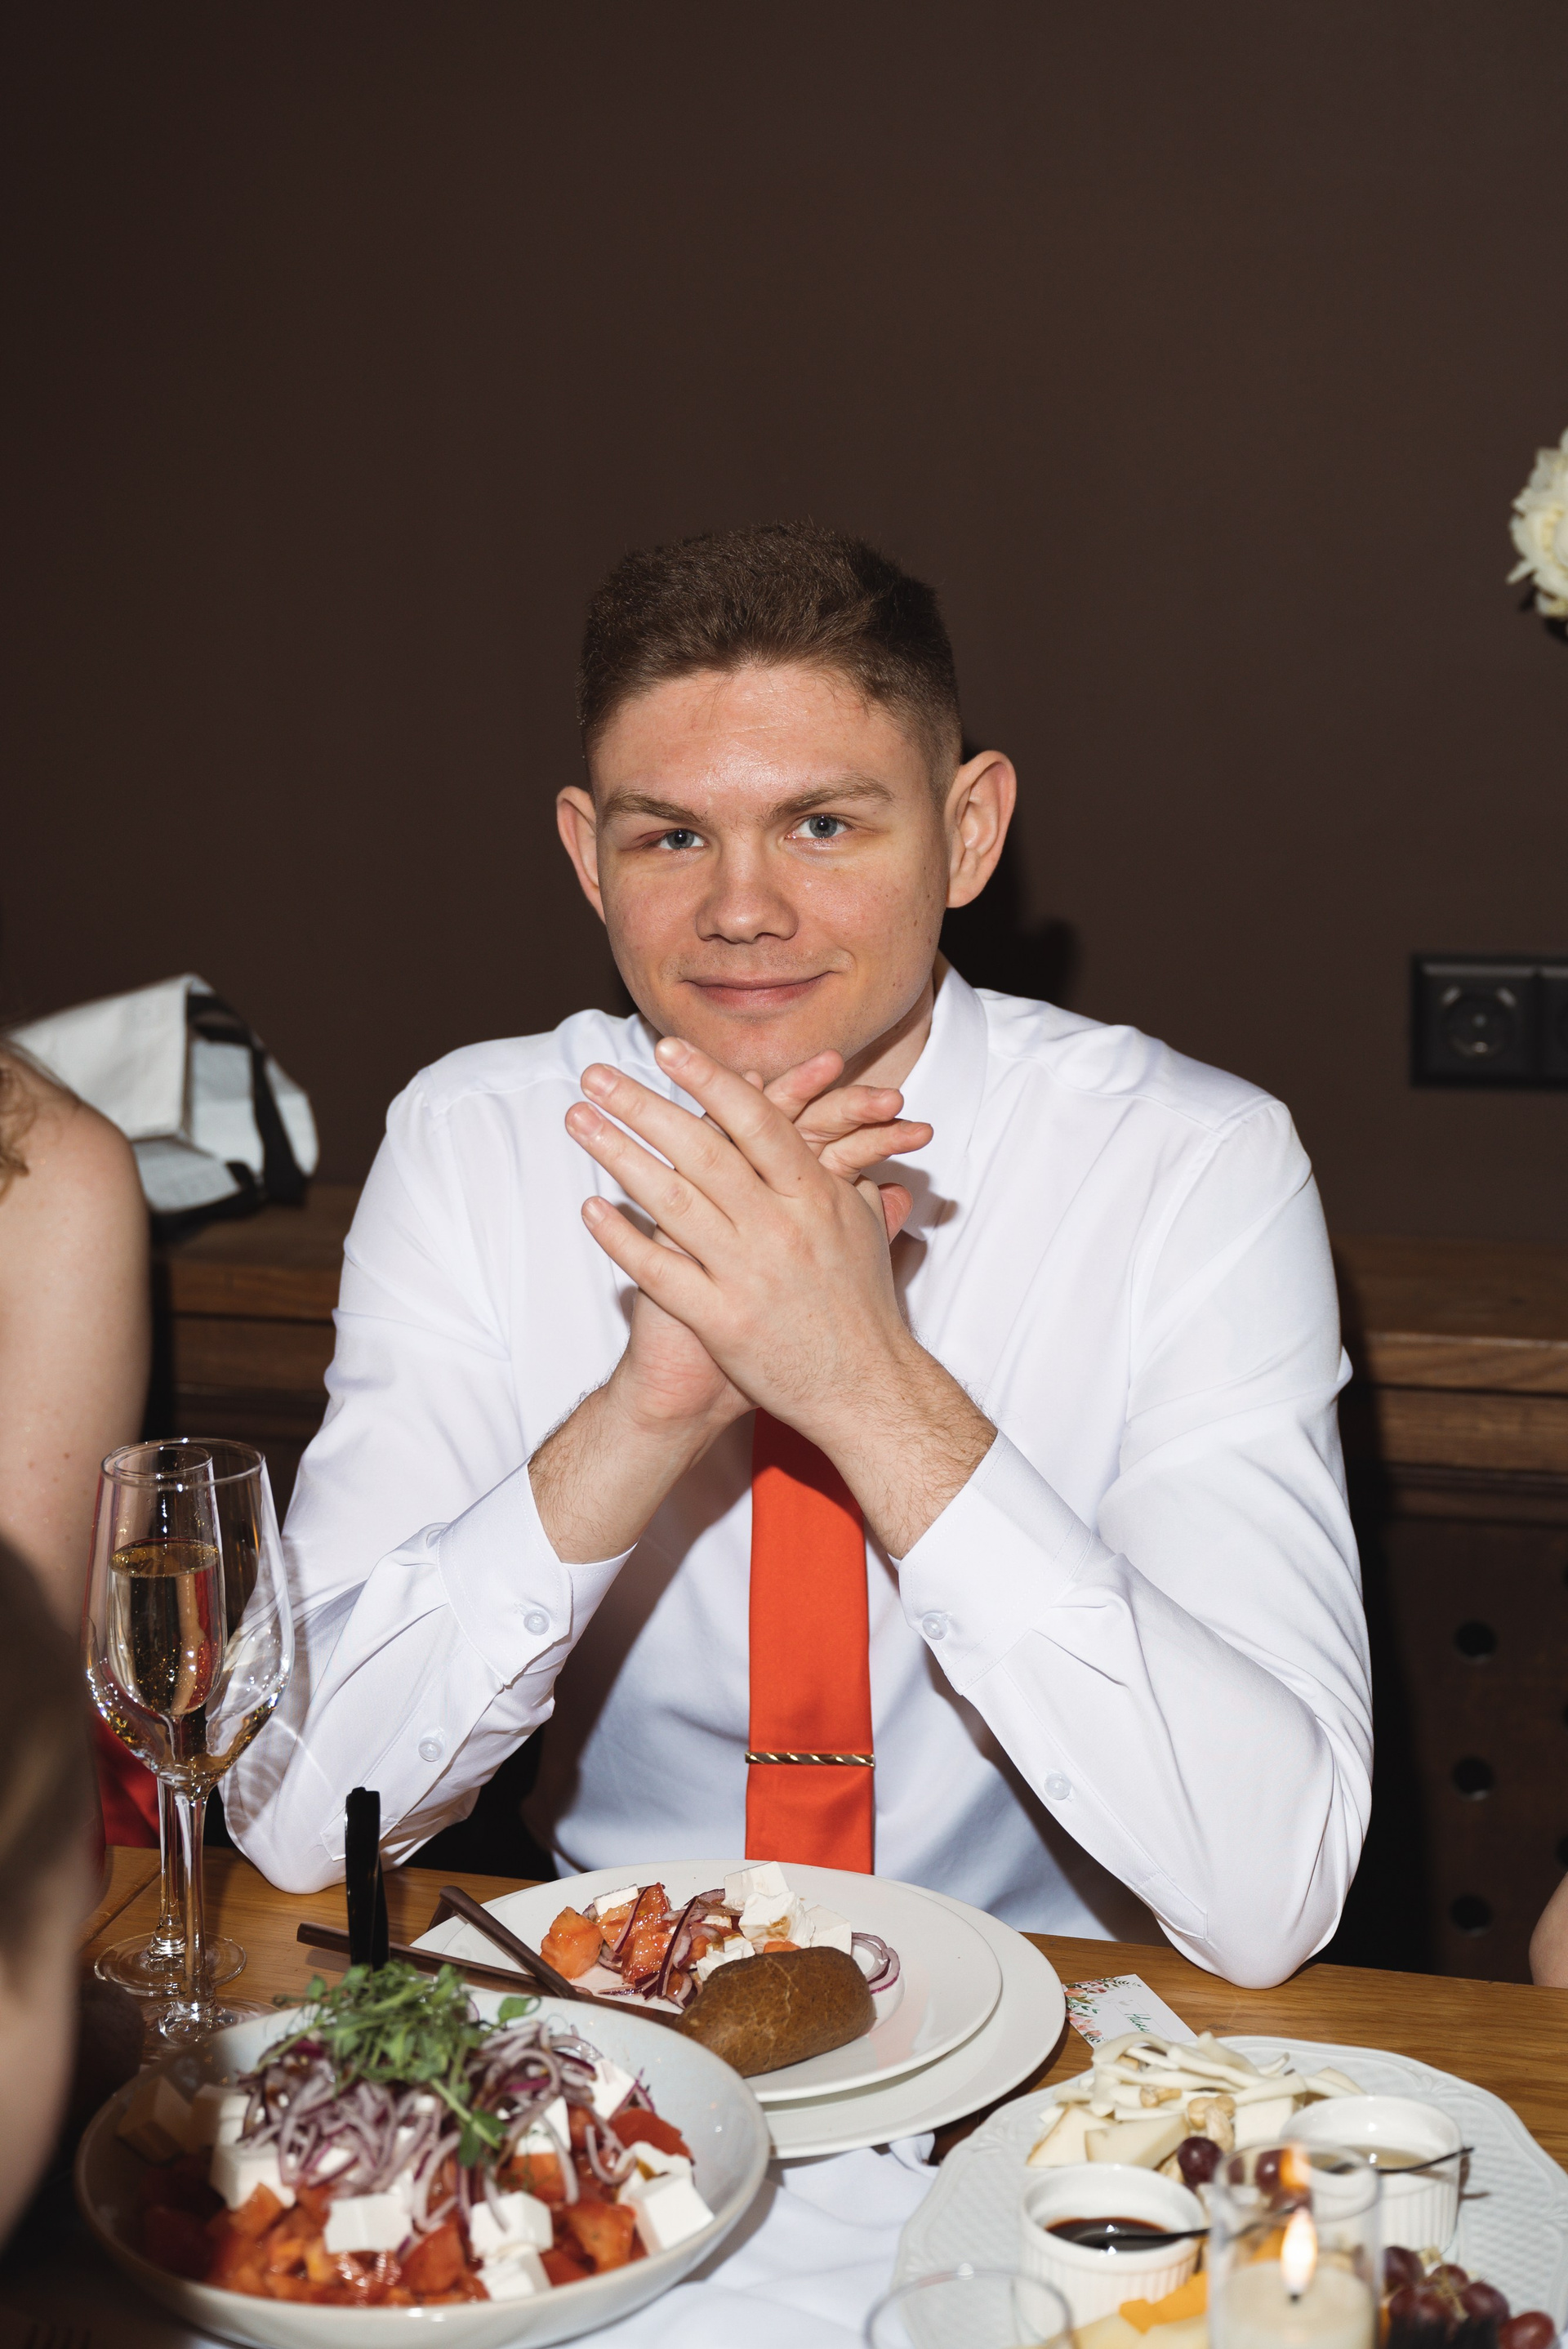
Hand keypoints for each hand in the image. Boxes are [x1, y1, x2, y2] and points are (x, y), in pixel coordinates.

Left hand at [609, 1052, 929, 1441]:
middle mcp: (780, 1227)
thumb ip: (831, 1164)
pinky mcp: (723, 1320)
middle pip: (702, 1151)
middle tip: (597, 1075)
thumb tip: (811, 1116)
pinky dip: (621, 1238)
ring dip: (619, 1155)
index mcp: (815, 1195)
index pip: (754, 1120)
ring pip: (671, 1202)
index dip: (709, 1081)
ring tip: (580, 1121)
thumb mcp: (858, 1221)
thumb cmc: (862, 1301)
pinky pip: (659, 1271)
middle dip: (644, 1106)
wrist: (866, 1388)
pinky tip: (590, 1207)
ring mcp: (748, 1274)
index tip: (666, 1050)